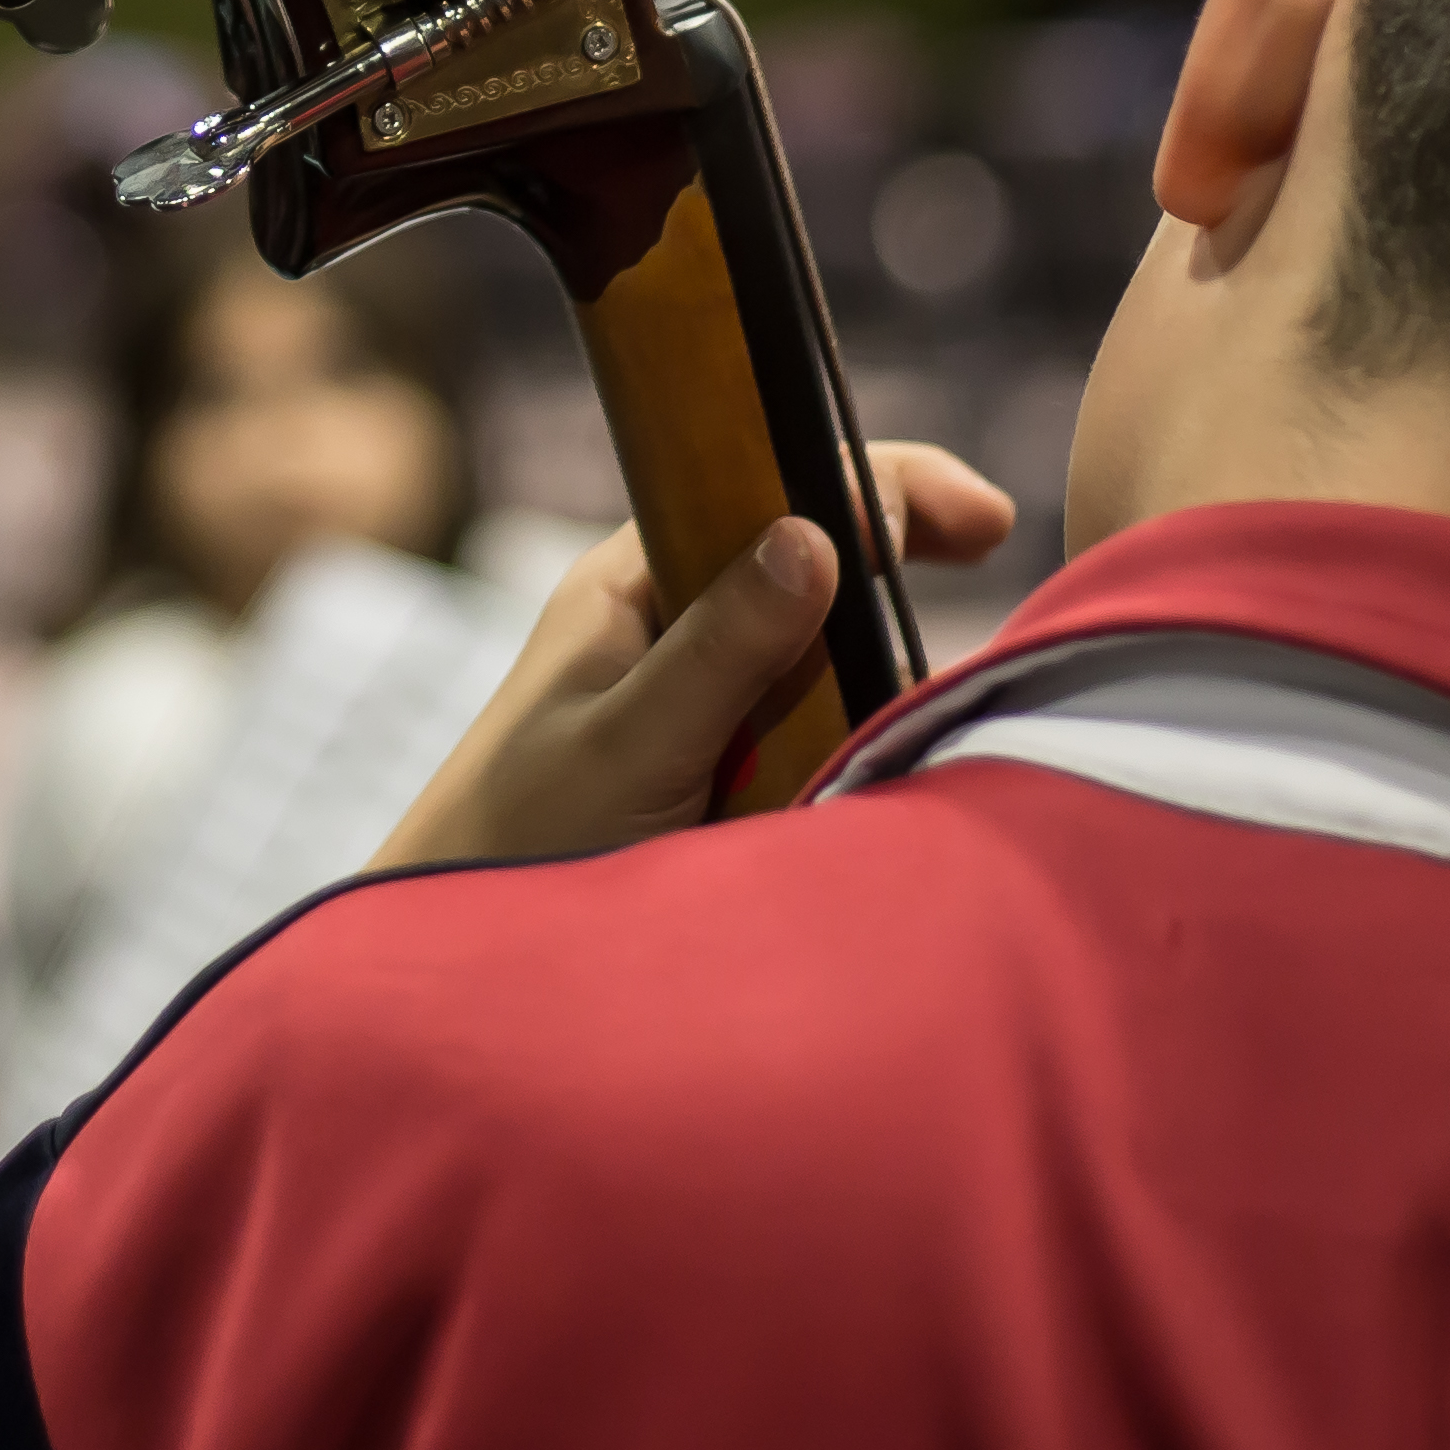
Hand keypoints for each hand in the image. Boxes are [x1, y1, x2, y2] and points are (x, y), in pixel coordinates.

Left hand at [371, 442, 1013, 870]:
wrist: (456, 964)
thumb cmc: (513, 843)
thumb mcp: (626, 743)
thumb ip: (718, 651)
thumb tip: (814, 534)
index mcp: (632, 586)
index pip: (765, 487)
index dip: (875, 485)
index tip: (982, 516)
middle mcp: (667, 625)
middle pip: (806, 562)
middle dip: (895, 562)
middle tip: (992, 552)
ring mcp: (695, 699)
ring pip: (818, 655)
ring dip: (875, 669)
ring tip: (942, 689)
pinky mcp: (716, 771)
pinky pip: (807, 732)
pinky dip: (850, 737)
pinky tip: (890, 757)